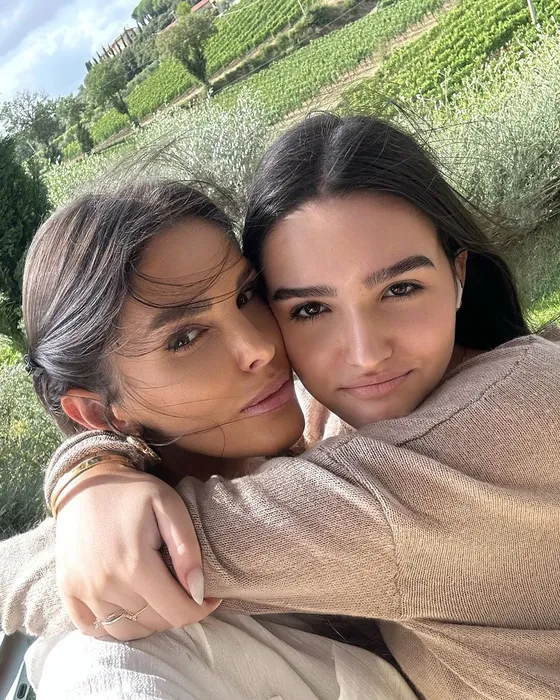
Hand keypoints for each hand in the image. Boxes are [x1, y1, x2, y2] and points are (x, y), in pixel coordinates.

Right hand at [55, 461, 220, 640]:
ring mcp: (83, 591)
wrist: (85, 482)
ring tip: (158, 595)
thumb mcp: (169, 505)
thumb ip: (186, 548)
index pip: (176, 612)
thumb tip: (199, 590)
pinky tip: (129, 604)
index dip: (200, 610)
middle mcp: (106, 584)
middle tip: (182, 589)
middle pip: (154, 623)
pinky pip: (94, 629)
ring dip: (148, 621)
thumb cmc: (133, 492)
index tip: (211, 598)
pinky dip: (115, 625)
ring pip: (126, 632)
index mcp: (135, 565)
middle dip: (176, 611)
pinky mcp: (68, 591)